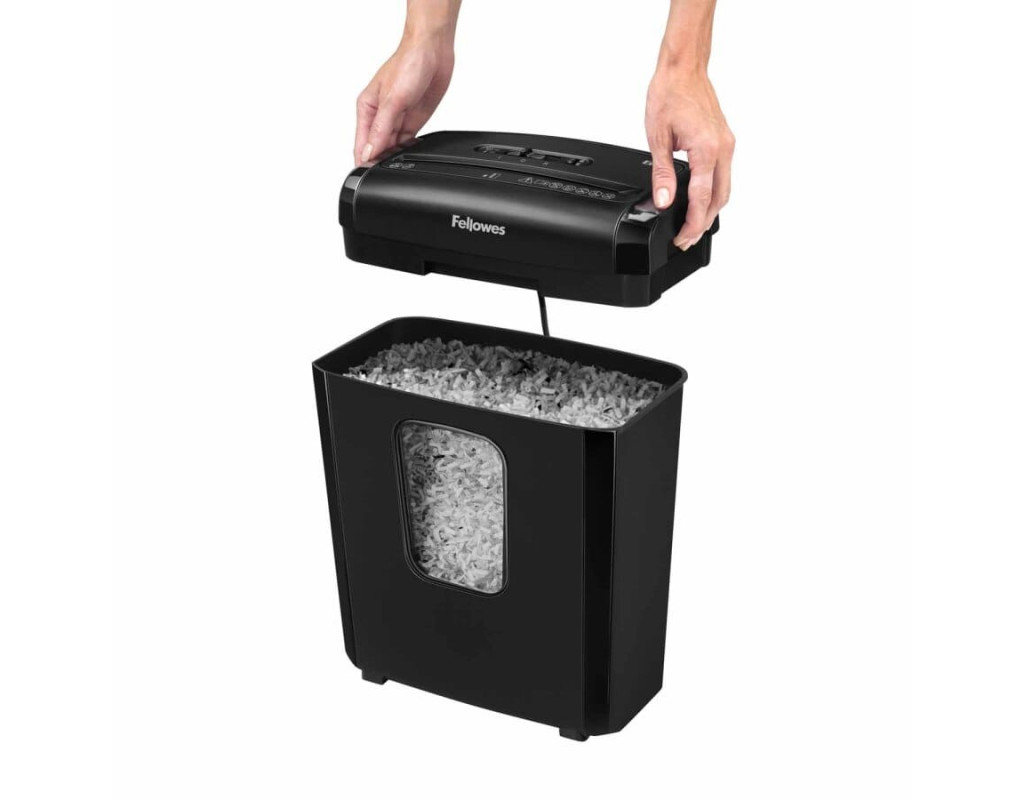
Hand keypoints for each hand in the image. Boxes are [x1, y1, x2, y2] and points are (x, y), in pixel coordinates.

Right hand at [354, 33, 454, 164]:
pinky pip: (407, 142)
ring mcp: (397, 119)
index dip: (365, 161)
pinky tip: (412, 154)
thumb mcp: (392, 100)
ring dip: (395, 156)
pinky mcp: (412, 120)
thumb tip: (370, 151)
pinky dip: (409, 150)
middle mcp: (379, 115)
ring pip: (392, 147)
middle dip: (381, 161)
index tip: (370, 176)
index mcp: (366, 108)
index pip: (361, 143)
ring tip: (401, 164)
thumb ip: (380, 128)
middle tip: (389, 172)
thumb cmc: (408, 64)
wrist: (432, 52)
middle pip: (377, 148)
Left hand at [645, 66, 734, 249]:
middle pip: (719, 199)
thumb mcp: (657, 138)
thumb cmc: (670, 94)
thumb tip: (664, 201)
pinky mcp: (726, 141)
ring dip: (711, 210)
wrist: (684, 68)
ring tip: (693, 225)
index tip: (682, 238)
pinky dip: (715, 192)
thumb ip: (662, 174)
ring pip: (725, 188)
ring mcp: (728, 144)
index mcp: (707, 149)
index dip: (692, 224)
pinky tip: (701, 199)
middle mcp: (723, 148)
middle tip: (686, 239)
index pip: (702, 199)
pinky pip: (724, 174)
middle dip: (704, 223)